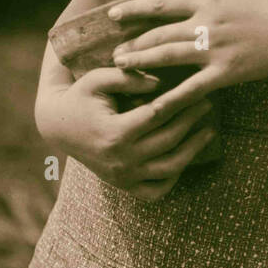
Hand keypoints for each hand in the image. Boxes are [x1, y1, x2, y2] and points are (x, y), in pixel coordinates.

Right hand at [36, 66, 216, 200]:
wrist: (58, 127)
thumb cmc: (81, 97)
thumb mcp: (98, 79)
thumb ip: (128, 77)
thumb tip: (160, 83)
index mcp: (114, 133)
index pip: (158, 115)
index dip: (182, 101)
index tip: (200, 90)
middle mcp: (120, 160)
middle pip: (168, 140)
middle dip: (192, 120)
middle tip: (208, 103)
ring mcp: (123, 177)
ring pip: (169, 168)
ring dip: (193, 149)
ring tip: (208, 131)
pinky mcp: (124, 186)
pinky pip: (156, 190)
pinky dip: (174, 177)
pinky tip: (186, 157)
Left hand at [108, 0, 267, 117]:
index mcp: (209, 2)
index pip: (163, 4)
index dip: (135, 9)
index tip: (114, 14)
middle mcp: (207, 23)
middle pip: (160, 32)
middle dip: (133, 43)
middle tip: (112, 53)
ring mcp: (215, 48)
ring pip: (169, 55)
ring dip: (142, 61)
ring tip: (121, 68)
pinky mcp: (227, 71)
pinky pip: (193, 87)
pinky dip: (173, 96)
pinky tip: (155, 105)